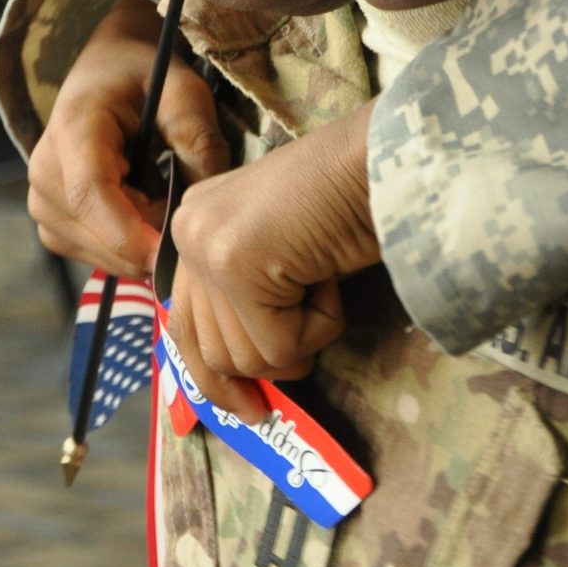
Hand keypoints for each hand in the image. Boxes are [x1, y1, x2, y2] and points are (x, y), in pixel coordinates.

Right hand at [27, 0, 232, 278]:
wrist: (106, 72)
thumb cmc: (146, 78)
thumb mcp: (184, 92)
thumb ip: (198, 141)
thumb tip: (201, 208)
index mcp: (73, 129)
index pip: (90, 194)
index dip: (128, 233)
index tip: (169, 254)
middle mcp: (44, 171)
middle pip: (96, 232)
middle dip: (149, 239)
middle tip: (189, 214)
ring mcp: (42, 202)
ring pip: (99, 251)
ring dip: (141, 242)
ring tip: (165, 199)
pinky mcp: (51, 223)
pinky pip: (95, 254)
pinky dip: (128, 245)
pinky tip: (147, 211)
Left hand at [166, 104, 379, 424]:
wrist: (382, 159)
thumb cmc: (350, 199)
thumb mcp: (282, 250)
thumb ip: (249, 296)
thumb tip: (238, 376)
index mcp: (195, 225)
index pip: (184, 324)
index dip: (215, 375)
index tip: (246, 407)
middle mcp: (190, 233)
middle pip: (210, 349)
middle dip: (266, 361)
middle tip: (304, 359)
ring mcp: (209, 248)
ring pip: (246, 355)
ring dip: (302, 336)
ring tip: (324, 282)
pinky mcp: (237, 266)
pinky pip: (280, 345)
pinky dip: (320, 326)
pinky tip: (330, 278)